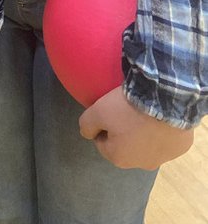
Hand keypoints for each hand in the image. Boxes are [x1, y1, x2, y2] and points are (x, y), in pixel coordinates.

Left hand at [79, 86, 194, 168]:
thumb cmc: (127, 109)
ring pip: (147, 145)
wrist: (165, 101)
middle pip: (125, 146)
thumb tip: (87, 134)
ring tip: (143, 112)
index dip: (102, 126)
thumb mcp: (98, 111)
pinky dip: (162, 130)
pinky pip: (166, 139)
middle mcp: (141, 164)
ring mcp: (163, 158)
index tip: (108, 112)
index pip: (102, 143)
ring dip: (143, 133)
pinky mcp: (179, 148)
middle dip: (123, 132)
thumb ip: (87, 125)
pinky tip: (160, 116)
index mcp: (119, 158)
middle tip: (125, 112)